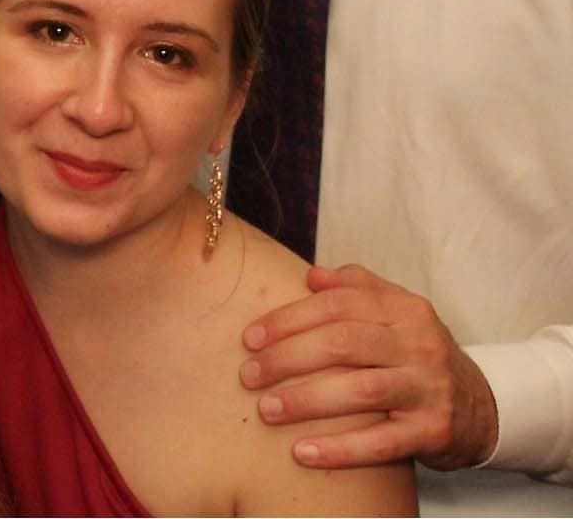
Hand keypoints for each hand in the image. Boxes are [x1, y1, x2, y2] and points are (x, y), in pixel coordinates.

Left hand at [241, 263, 498, 470]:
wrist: (480, 405)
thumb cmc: (415, 354)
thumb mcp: (396, 313)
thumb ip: (356, 287)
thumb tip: (312, 275)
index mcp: (404, 308)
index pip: (336, 304)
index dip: (287, 319)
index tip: (250, 339)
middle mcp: (419, 343)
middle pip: (342, 344)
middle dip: (287, 359)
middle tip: (248, 375)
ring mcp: (429, 388)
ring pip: (359, 392)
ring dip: (305, 401)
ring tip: (266, 410)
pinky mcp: (435, 431)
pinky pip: (381, 442)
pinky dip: (339, 449)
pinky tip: (301, 452)